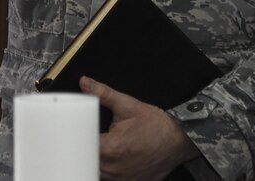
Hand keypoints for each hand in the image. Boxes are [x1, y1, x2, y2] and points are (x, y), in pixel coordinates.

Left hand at [80, 76, 199, 180]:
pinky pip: (111, 180)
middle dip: (84, 149)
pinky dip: (108, 171)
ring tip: (99, 147)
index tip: (74, 132)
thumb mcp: (128, 105)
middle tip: (85, 138)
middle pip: (87, 161)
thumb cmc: (157, 125)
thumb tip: (86, 83)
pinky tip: (112, 159)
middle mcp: (114, 168)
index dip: (75, 139)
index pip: (81, 147)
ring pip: (98, 173)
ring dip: (95, 161)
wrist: (179, 140)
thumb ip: (103, 94)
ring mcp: (123, 178)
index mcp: (110, 148)